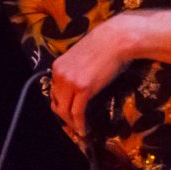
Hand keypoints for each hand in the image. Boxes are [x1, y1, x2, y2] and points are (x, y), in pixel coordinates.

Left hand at [49, 15, 133, 139]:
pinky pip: (77, 112)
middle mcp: (60, 74)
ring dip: (71, 122)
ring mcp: (70, 81)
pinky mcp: (83, 88)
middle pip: (56, 102)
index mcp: (58, 66)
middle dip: (64, 116)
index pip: (54, 91)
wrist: (116, 39)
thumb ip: (74, 71)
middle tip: (73, 124)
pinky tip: (84, 130)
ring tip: (79, 128)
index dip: (61, 104)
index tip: (68, 111)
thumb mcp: (81, 57)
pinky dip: (79, 124)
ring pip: (65, 110)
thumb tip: (77, 85)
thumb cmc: (104, 46)